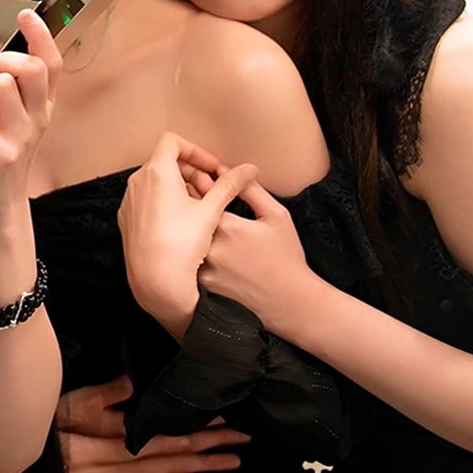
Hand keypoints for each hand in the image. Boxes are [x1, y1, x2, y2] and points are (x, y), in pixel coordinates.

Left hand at [0, 9, 60, 237]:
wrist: (0, 206)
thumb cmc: (1, 157)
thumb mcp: (14, 121)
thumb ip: (10, 91)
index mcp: (41, 107)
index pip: (50, 63)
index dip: (40, 35)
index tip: (26, 14)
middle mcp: (37, 119)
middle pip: (31, 70)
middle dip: (6, 61)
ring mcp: (21, 138)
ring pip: (1, 88)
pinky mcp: (0, 157)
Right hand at [54, 375, 248, 472]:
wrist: (16, 463)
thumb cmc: (41, 427)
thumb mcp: (71, 403)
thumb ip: (106, 394)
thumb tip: (137, 380)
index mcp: (103, 448)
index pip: (159, 441)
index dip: (192, 434)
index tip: (221, 425)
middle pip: (167, 464)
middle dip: (206, 457)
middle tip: (238, 450)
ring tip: (224, 468)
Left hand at [119, 133, 256, 331]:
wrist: (155, 280)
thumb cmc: (182, 244)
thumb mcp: (211, 211)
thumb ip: (229, 185)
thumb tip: (249, 168)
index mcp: (156, 172)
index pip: (172, 142)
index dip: (196, 150)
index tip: (212, 168)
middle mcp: (137, 182)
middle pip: (165, 162)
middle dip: (191, 170)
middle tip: (212, 189)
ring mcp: (129, 201)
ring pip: (156, 182)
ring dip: (179, 186)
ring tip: (201, 208)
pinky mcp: (127, 219)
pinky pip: (147, 200)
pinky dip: (165, 201)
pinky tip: (183, 223)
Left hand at [198, 179, 324, 333]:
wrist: (289, 303)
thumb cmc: (286, 258)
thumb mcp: (276, 217)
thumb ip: (251, 190)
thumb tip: (232, 170)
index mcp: (226, 226)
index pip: (200, 193)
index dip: (201, 183)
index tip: (208, 181)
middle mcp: (208, 247)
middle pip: (187, 214)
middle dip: (190, 201)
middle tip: (202, 200)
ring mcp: (201, 267)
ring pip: (184, 237)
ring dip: (186, 225)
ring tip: (201, 224)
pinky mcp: (198, 284)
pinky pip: (185, 258)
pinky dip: (188, 249)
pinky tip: (202, 249)